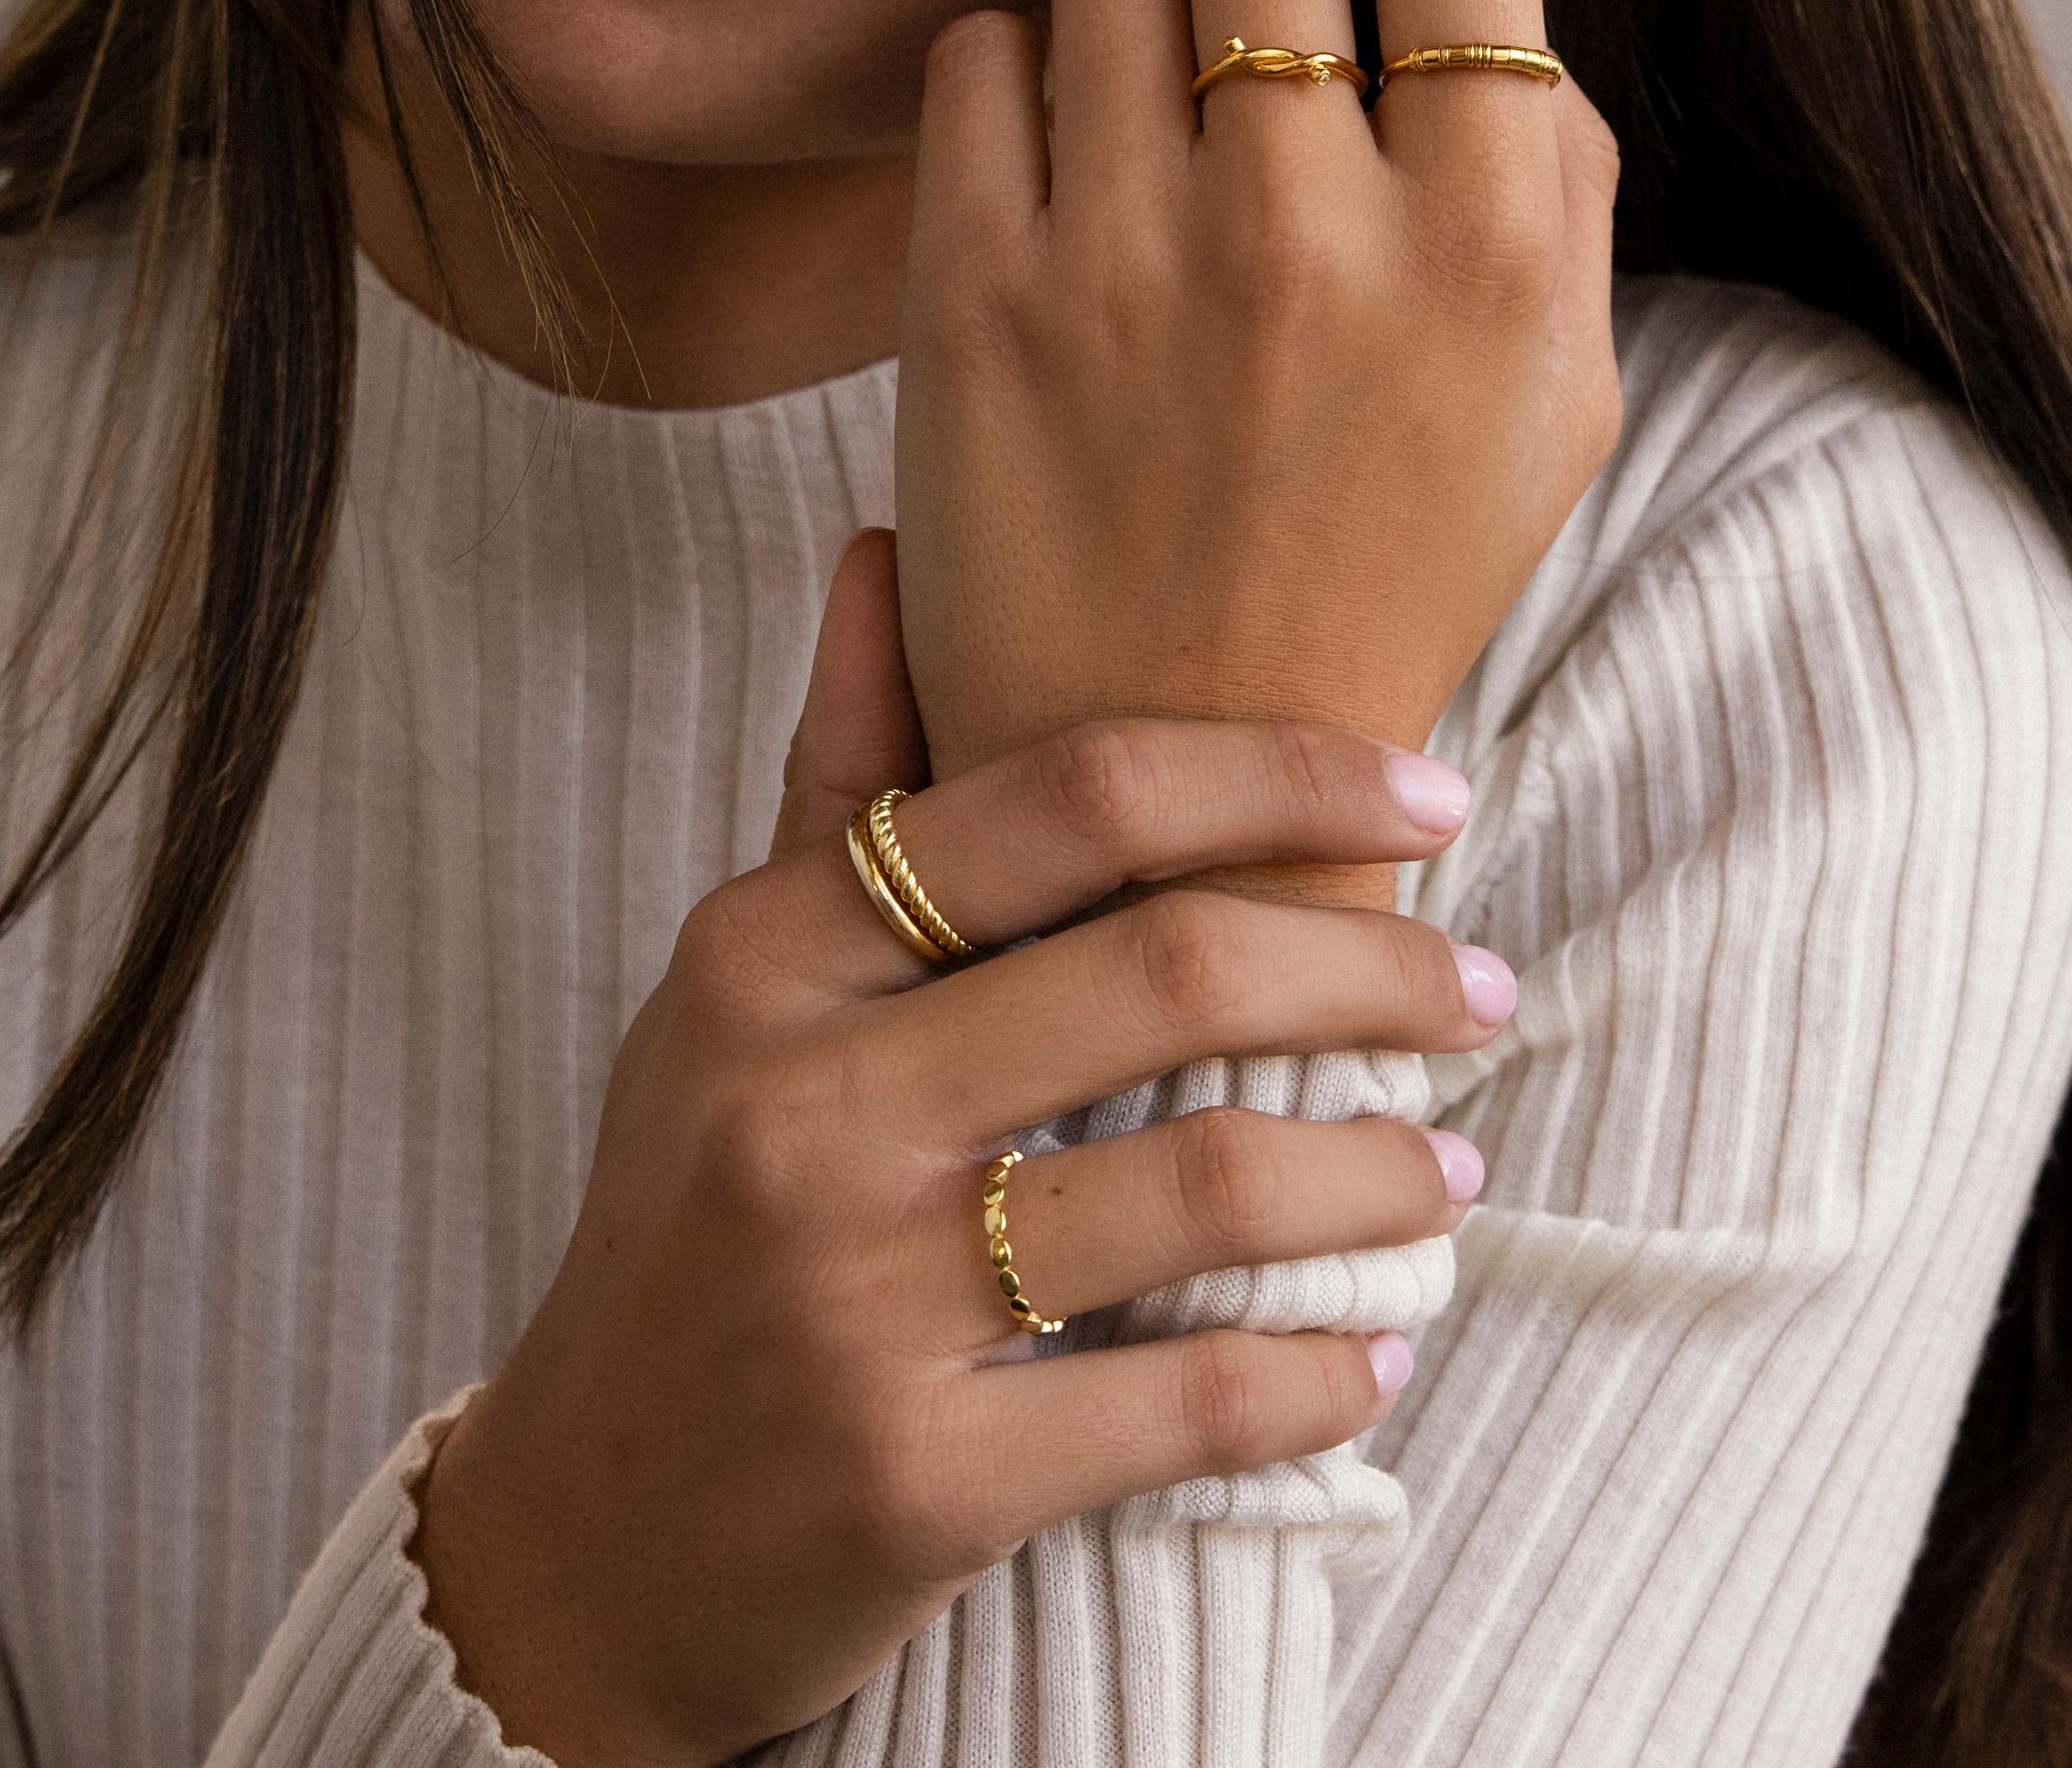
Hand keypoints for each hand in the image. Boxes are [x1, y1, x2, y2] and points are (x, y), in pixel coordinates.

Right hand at [414, 530, 1508, 1767]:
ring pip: (1211, 1184)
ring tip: (1446, 1172)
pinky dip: (1317, 1373)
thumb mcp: (736, 982)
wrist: (590, 1527)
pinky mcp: (917, 1477)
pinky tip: (1369, 1348)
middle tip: (1482, 991)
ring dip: (1381, 1176)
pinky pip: (1189, 1405)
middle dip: (1378, 968)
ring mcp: (858, 1296)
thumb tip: (885, 543)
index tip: (1429, 797)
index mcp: (769, 954)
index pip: (1071, 795)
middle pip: (1172, 969)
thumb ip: (837, 774)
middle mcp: (805, 1101)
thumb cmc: (697, 1207)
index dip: (1282, 775)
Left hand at [892, 0, 1620, 907]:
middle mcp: (1320, 225)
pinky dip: (1018, 70)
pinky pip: (980, 51)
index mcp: (1499, 238)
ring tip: (1155, 90)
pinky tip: (1059, 160)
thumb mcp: (1558, 383)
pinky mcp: (976, 295)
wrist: (1186, 766)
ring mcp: (1131, 257)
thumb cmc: (1389, 555)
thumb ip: (1548, 158)